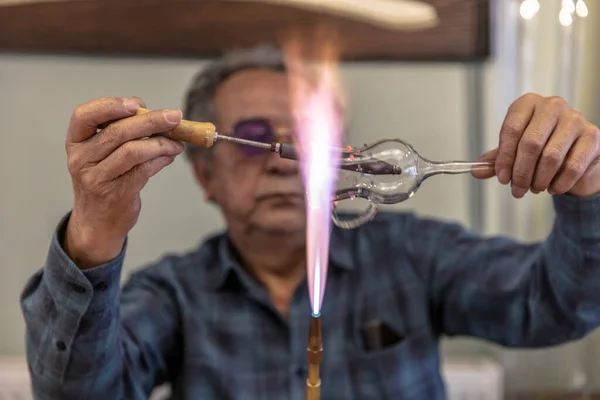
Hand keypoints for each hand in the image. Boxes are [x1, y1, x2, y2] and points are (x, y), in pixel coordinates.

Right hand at [64, 97, 184, 267]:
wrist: (97, 222)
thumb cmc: (104, 180)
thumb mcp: (102, 154)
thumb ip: (121, 133)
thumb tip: (158, 115)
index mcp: (75, 142)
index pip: (84, 115)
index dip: (110, 105)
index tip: (137, 103)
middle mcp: (81, 159)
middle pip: (117, 132)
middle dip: (150, 121)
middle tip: (174, 117)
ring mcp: (96, 178)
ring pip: (133, 151)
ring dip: (161, 143)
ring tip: (177, 142)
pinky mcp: (116, 194)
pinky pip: (144, 170)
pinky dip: (162, 159)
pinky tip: (170, 155)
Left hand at [474, 93, 599, 197]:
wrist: (577, 153)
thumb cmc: (541, 147)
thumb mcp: (515, 151)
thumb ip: (496, 160)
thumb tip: (476, 170)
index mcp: (528, 104)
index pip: (511, 130)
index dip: (504, 158)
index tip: (502, 178)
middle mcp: (553, 106)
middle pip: (531, 143)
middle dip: (521, 172)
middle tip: (517, 190)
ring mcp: (575, 119)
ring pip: (551, 157)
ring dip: (538, 179)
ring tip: (534, 189)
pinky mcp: (593, 137)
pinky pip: (572, 166)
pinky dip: (559, 183)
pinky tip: (552, 188)